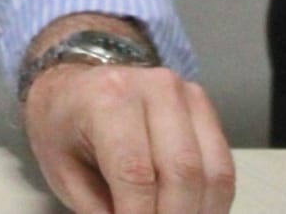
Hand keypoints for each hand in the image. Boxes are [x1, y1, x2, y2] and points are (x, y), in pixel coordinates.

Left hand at [22, 62, 234, 213]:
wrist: (68, 85)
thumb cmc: (62, 129)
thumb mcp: (63, 172)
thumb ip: (101, 212)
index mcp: (105, 99)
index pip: (136, 173)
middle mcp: (151, 87)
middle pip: (183, 173)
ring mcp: (183, 93)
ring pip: (214, 174)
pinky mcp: (203, 107)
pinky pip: (223, 167)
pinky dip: (212, 203)